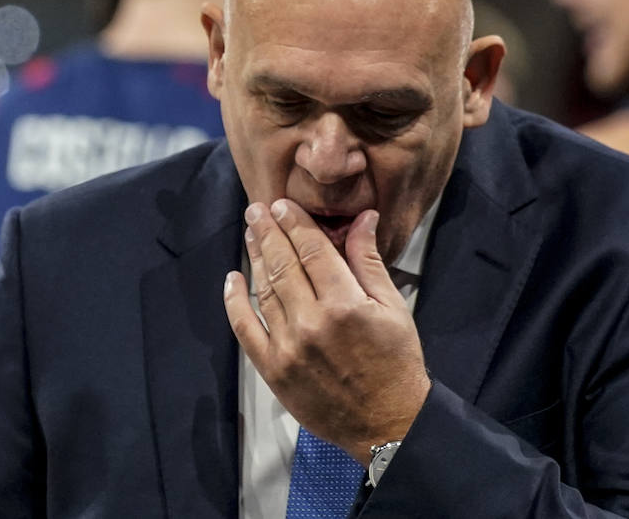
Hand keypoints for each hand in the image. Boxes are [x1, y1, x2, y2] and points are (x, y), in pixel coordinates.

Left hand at [223, 199, 430, 463]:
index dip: (294, 223)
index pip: (312, 250)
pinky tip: (232, 280)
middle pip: (283, 265)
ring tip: (250, 235)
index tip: (281, 205)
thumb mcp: (393, 307)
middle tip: (256, 210)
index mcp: (344, 304)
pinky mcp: (273, 370)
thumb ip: (370, 261)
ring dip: (255, 258)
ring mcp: (288, 348)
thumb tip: (363, 217)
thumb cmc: (396, 362)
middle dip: (267, 232)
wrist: (387, 423)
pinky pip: (246, 329)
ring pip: (264, 291)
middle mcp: (311, 323)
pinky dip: (235, 303)